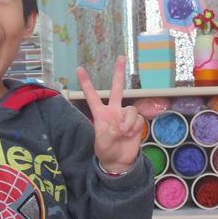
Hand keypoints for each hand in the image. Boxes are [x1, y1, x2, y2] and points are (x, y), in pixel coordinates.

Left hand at [77, 55, 143, 174]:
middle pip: (117, 89)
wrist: (120, 161)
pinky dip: (135, 127)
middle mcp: (114, 111)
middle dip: (119, 73)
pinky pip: (138, 119)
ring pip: (131, 109)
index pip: (92, 96)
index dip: (86, 83)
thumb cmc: (106, 151)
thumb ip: (109, 133)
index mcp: (100, 114)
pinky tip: (131, 135)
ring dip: (128, 122)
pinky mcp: (136, 122)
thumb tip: (120, 126)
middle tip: (121, 57)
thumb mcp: (102, 144)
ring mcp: (125, 116)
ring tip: (125, 133)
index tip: (79, 68)